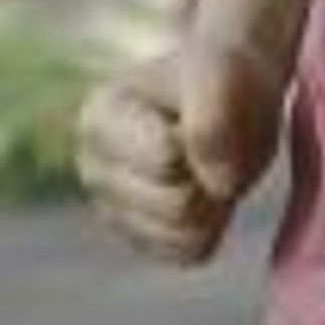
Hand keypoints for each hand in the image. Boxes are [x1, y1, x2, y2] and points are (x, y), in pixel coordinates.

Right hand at [75, 35, 284, 267]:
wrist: (230, 94)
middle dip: (210, 176)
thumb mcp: (220, 71)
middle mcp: (93, 168)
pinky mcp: (140, 237)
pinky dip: (213, 225)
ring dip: (215, 202)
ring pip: (185, 234)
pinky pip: (191, 253)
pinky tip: (204, 190)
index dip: (203, 140)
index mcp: (97, 119)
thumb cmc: (219, 75)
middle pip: (177, 204)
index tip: (201, 111)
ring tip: (208, 164)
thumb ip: (211, 120)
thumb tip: (218, 186)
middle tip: (213, 142)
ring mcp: (113, 208)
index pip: (167, 159)